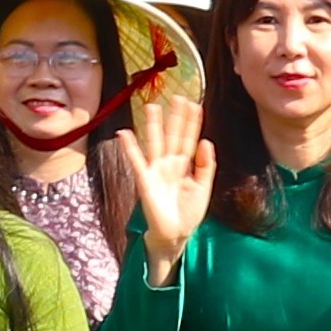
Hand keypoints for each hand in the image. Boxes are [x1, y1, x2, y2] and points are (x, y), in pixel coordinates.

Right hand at [114, 86, 212, 277]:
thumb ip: (205, 165)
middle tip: (177, 96)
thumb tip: (206, 140)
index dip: (191, 122)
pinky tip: (124, 133)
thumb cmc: (188, 212)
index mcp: (185, 165)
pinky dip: (129, 147)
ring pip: (156, 143)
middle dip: (175, 117)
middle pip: (173, 136)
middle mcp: (170, 164)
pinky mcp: (145, 180)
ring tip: (152, 106)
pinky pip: (136, 160)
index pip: (189, 139)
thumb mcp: (203, 187)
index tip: (195, 104)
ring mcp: (156, 170)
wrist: (176, 234)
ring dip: (153, 125)